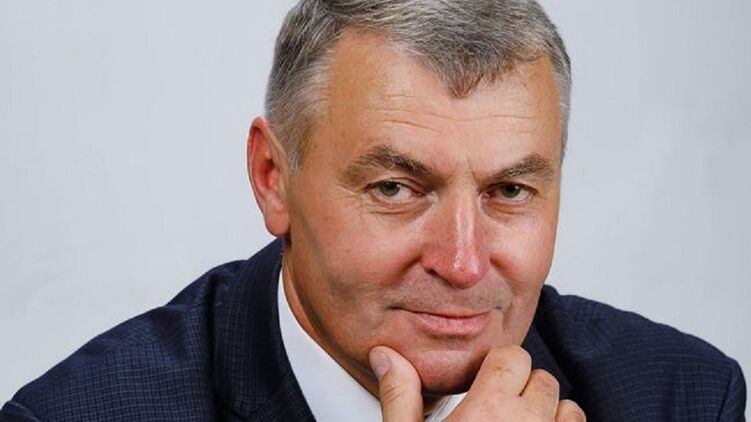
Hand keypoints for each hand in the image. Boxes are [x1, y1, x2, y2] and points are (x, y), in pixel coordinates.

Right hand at [369, 345, 585, 420]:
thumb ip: (399, 396)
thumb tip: (386, 355)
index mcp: (488, 412)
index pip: (513, 357)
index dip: (498, 368)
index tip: (485, 385)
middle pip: (542, 379)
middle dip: (524, 389)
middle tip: (499, 410)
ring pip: (567, 408)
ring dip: (550, 413)